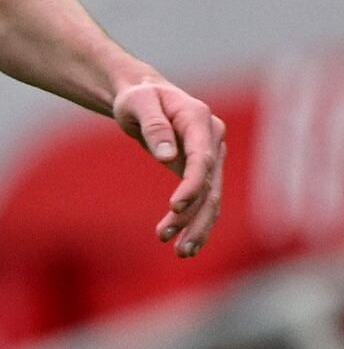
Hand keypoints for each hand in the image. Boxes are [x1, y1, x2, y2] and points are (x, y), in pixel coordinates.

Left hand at [111, 74, 224, 256]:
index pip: (202, 158)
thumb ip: (153, 127)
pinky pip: (203, 199)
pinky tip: (185, 244)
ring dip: (196, 225)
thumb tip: (167, 156)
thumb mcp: (137, 103)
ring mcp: (211, 154)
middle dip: (194, 216)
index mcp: (199, 118)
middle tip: (171, 242)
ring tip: (180, 252)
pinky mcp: (203, 169)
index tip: (175, 207)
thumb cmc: (138, 98)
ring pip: (210, 197)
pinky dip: (196, 221)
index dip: (192, 184)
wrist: (145, 96)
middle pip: (211, 184)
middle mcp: (213, 137)